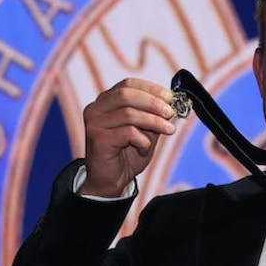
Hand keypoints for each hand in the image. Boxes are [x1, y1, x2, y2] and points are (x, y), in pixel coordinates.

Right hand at [79, 78, 174, 196]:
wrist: (112, 180)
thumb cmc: (128, 154)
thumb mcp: (146, 130)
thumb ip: (154, 116)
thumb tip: (171, 103)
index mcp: (107, 101)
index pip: (129, 84)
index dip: (151, 88)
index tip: (170, 97)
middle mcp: (96, 108)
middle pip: (126, 94)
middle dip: (153, 102)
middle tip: (170, 112)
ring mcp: (94, 122)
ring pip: (129, 113)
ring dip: (154, 122)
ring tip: (168, 131)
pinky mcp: (97, 138)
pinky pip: (128, 133)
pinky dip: (142, 141)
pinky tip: (143, 149)